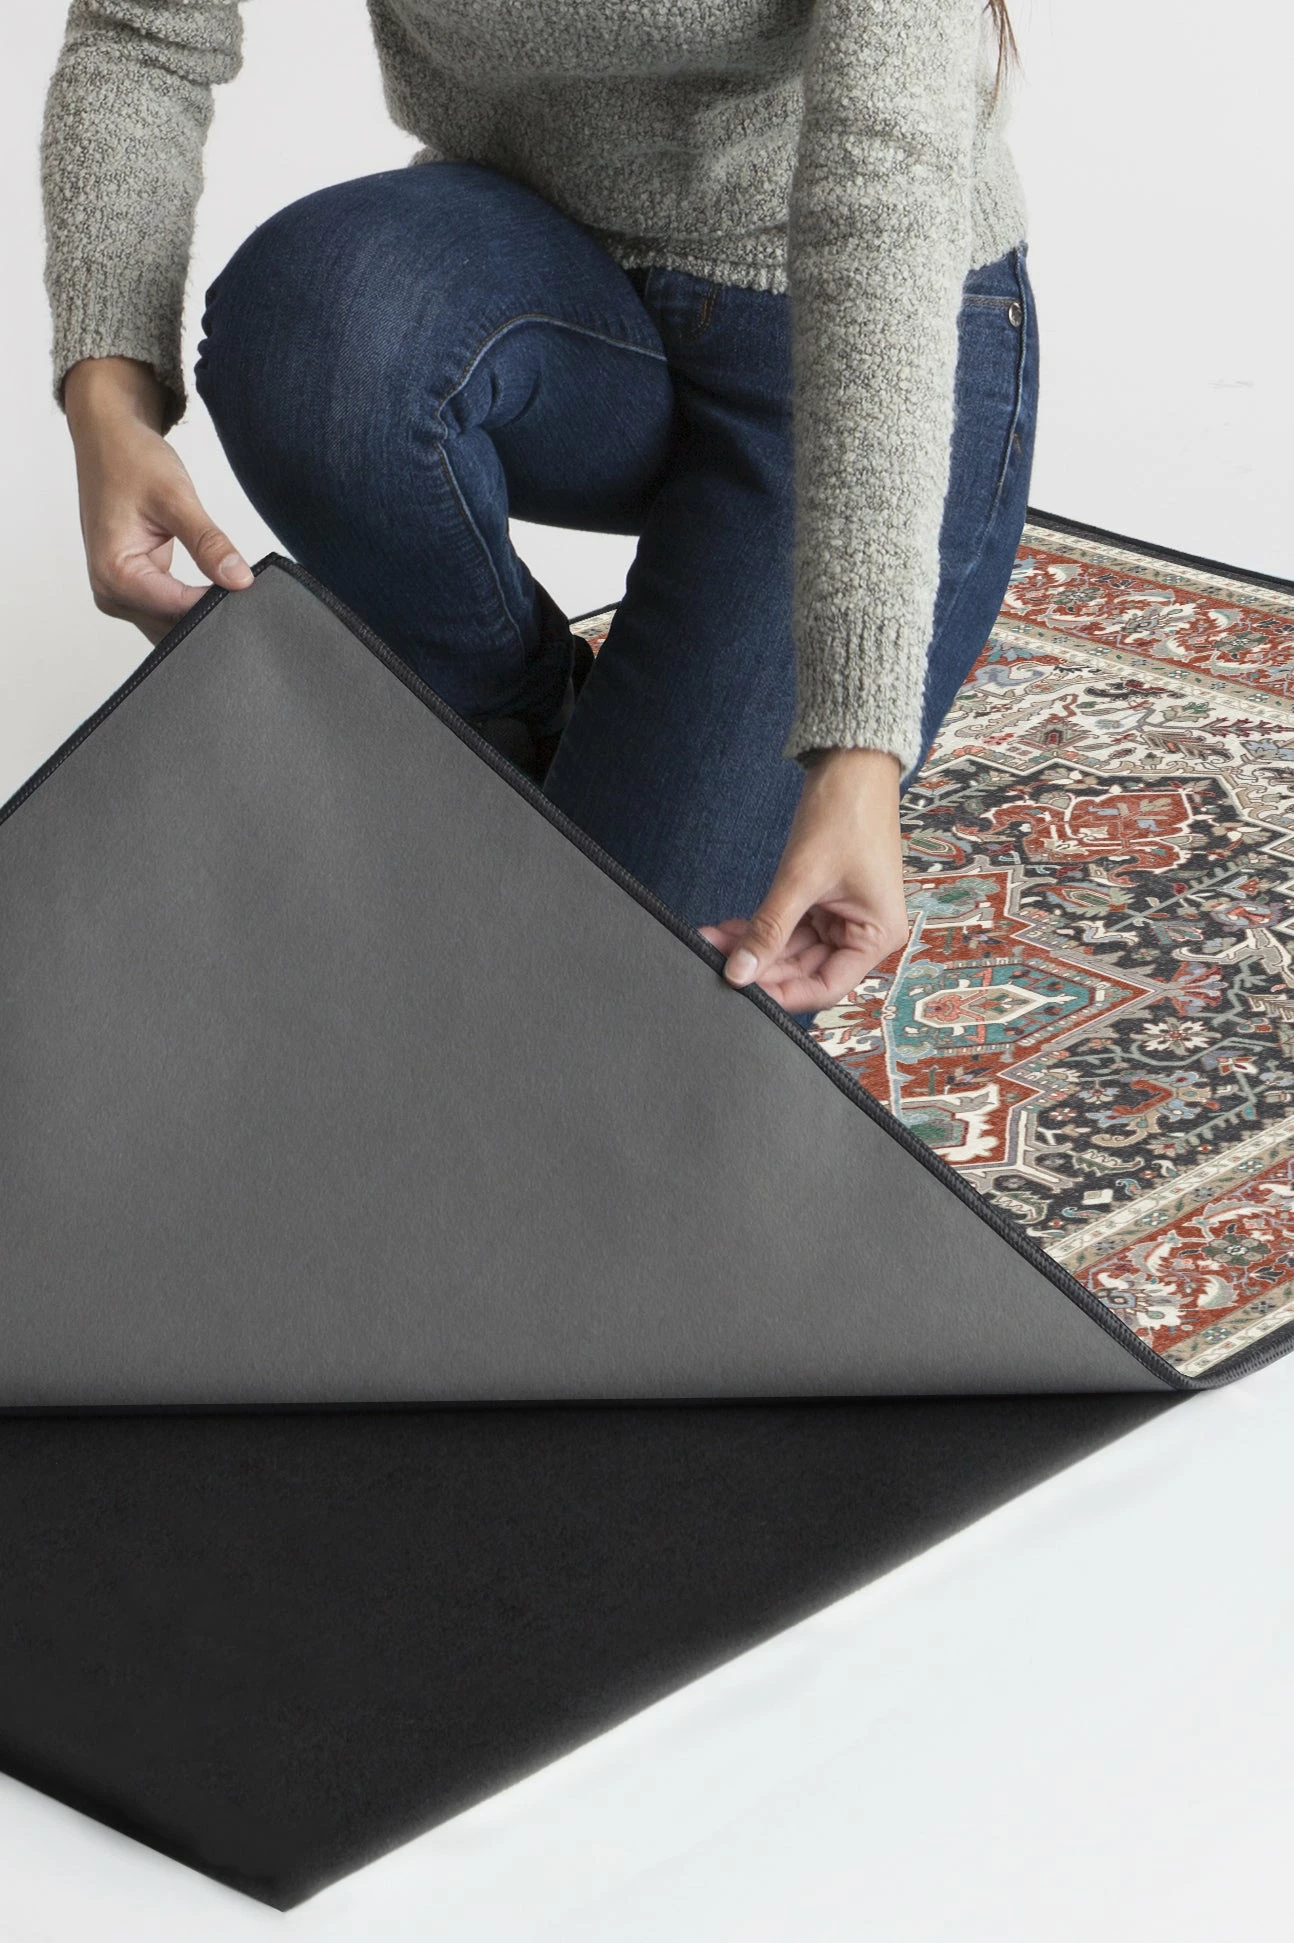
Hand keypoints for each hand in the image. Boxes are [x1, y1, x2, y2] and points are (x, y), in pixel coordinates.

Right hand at [62, 355, 253, 645]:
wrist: (108, 441)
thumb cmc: (131, 460)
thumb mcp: (176, 498)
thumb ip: (209, 542)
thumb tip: (241, 580)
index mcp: (114, 574)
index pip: (178, 610)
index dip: (218, 604)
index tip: (251, 591)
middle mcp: (111, 593)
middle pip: (173, 626)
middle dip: (211, 612)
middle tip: (247, 589)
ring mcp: (120, 595)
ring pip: (172, 625)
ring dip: (203, 612)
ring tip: (232, 584)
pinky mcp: (133, 590)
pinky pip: (169, 611)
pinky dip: (193, 604)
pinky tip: (218, 588)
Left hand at [697, 746, 908, 1015]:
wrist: (852, 765)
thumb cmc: (846, 815)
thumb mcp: (801, 879)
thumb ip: (769, 930)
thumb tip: (740, 972)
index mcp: (877, 937)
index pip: (825, 987)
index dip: (783, 993)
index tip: (743, 991)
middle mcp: (865, 934)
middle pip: (805, 970)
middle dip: (760, 966)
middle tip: (717, 962)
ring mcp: (844, 919)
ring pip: (792, 950)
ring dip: (755, 946)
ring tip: (714, 940)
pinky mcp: (826, 902)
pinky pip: (790, 927)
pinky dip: (762, 928)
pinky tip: (729, 928)